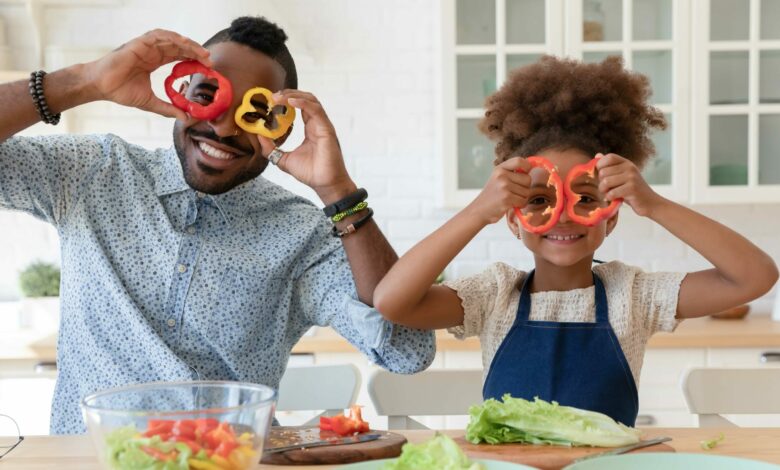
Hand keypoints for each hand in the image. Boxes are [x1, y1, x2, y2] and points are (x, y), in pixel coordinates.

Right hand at [83, 29, 210, 119]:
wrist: (101, 87)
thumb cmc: (121, 91)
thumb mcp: (150, 102)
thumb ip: (168, 108)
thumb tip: (185, 118)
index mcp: (154, 61)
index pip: (178, 56)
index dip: (193, 59)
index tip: (207, 67)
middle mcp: (152, 51)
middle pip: (178, 47)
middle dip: (195, 51)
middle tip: (209, 60)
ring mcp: (145, 46)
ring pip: (171, 39)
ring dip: (187, 43)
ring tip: (201, 52)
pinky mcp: (138, 43)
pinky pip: (157, 36)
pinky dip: (171, 37)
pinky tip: (182, 43)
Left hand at [255, 90, 355, 203]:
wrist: (325, 185)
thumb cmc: (310, 173)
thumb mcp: (283, 159)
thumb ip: (271, 148)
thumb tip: (259, 136)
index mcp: (310, 128)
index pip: (300, 107)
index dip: (286, 100)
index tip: (271, 101)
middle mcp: (318, 124)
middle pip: (306, 99)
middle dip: (288, 94)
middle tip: (272, 96)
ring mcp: (323, 125)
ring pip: (311, 100)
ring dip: (293, 95)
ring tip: (278, 97)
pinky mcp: (326, 129)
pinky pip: (315, 109)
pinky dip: (303, 102)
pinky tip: (290, 101)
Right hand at [466, 157, 531, 224]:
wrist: (479, 210)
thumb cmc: (493, 195)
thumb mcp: (498, 179)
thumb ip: (512, 172)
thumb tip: (531, 166)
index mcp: (499, 169)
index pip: (519, 161)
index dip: (527, 166)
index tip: (526, 173)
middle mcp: (501, 175)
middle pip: (528, 179)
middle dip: (525, 187)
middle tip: (514, 192)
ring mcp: (504, 186)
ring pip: (527, 191)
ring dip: (522, 198)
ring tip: (511, 199)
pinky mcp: (506, 198)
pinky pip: (523, 201)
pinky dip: (520, 205)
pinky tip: (511, 205)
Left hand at [596, 153, 664, 216]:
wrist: (650, 202)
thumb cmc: (632, 191)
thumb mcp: (622, 176)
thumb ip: (611, 167)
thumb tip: (597, 155)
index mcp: (627, 163)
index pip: (609, 157)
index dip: (600, 165)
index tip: (601, 175)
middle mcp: (630, 168)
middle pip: (604, 172)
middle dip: (601, 183)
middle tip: (607, 189)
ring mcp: (632, 177)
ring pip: (606, 182)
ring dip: (604, 191)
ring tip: (609, 194)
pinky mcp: (632, 189)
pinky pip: (611, 193)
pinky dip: (609, 198)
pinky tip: (614, 199)